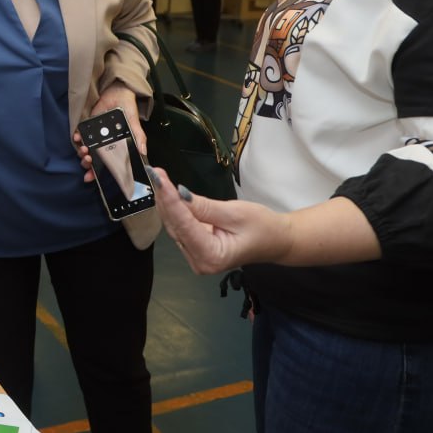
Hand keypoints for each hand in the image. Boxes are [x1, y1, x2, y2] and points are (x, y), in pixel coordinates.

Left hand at [74, 83, 145, 182]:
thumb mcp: (134, 124)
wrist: (117, 93)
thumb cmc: (127, 110)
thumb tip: (143, 152)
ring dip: (81, 153)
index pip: (106, 165)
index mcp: (115, 149)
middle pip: (93, 160)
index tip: (92, 178)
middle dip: (88, 164)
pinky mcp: (87, 128)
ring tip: (84, 150)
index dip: (98, 173)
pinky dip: (76, 139)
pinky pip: (79, 136)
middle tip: (88, 160)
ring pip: (84, 150)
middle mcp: (103, 146)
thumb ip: (139, 137)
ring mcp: (94, 137)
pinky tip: (76, 138)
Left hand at [147, 165, 291, 273]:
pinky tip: (166, 192)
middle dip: (165, 198)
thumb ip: (205, 207)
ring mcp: (195, 256)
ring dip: (166, 202)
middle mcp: (199, 260)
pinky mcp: (195, 248)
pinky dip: (174, 209)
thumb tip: (179, 194)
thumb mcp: (236, 213)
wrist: (276, 241)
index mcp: (211, 256)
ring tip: (158, 177)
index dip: (170, 199)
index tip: (159, 178)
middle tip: (155, 172)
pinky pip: (180, 226)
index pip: (184, 224)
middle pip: (175, 226)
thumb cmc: (263, 227)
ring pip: (174, 226)